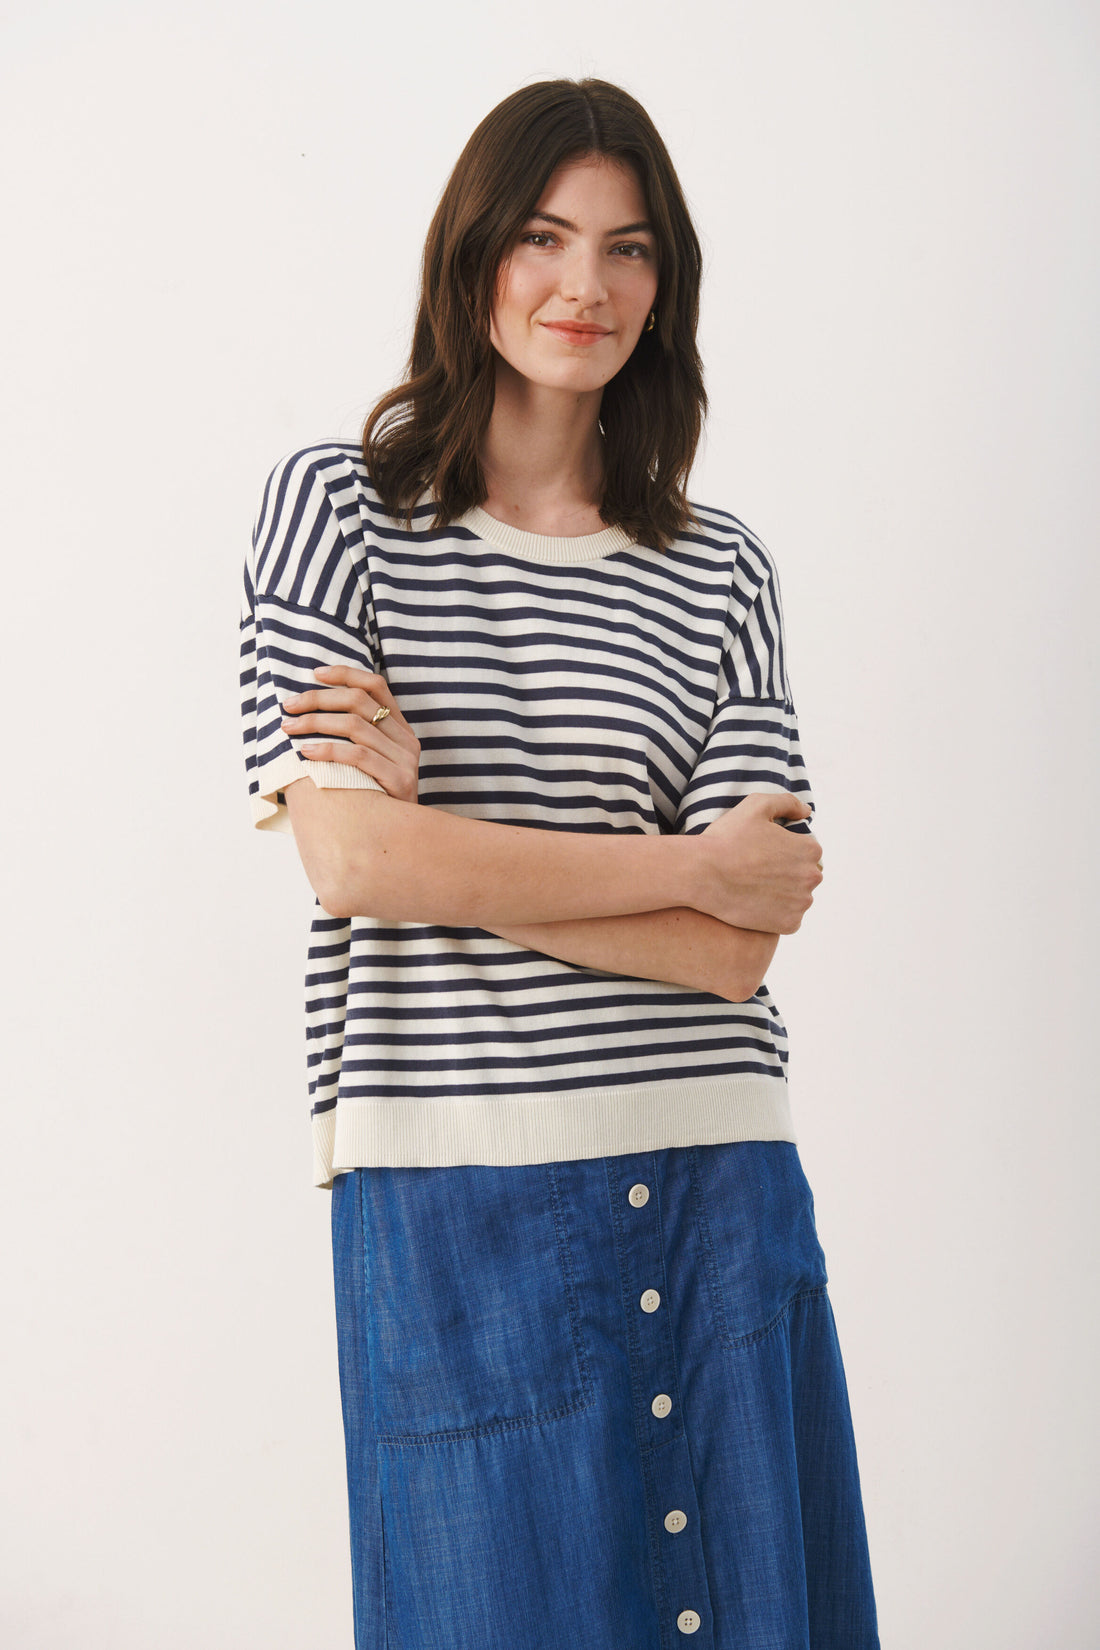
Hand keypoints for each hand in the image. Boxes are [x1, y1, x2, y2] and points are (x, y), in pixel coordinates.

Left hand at [280, 665, 421, 804]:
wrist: (400, 838)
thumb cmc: (373, 797)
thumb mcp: (369, 762)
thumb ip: (354, 737)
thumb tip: (309, 711)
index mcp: (400, 728)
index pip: (376, 686)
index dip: (346, 674)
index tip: (314, 673)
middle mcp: (406, 739)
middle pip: (359, 702)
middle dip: (318, 699)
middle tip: (289, 706)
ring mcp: (405, 760)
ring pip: (355, 726)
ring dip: (315, 723)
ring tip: (289, 728)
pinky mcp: (399, 781)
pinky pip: (359, 756)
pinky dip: (329, 750)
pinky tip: (306, 753)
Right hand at [697, 792, 822, 933]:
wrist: (701, 875)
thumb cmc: (726, 838)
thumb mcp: (756, 805)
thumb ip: (787, 803)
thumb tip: (807, 812)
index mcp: (810, 849)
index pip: (805, 850)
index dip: (782, 850)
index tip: (761, 853)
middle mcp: (812, 877)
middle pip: (803, 875)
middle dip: (785, 873)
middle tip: (755, 871)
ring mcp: (801, 903)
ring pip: (797, 898)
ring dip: (782, 894)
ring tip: (753, 888)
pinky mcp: (789, 925)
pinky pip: (788, 919)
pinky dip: (775, 914)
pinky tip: (754, 904)